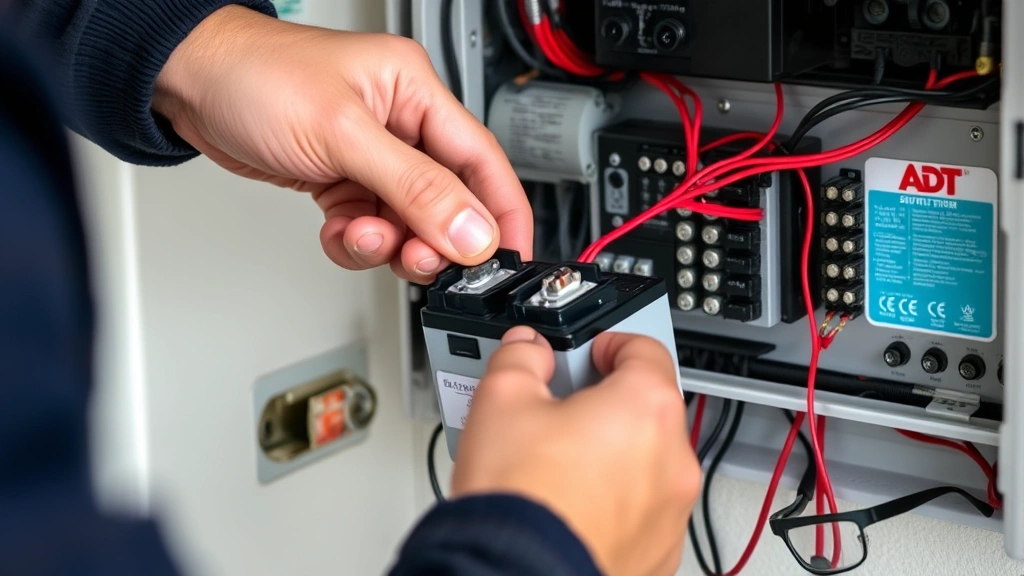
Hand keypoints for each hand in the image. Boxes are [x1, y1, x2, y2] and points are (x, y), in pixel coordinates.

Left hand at [154, 6, 531, 281]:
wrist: (185, 83)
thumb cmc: (254, 76)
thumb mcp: (343, 134)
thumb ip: (414, 187)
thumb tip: (471, 230)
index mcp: (415, 93)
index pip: (481, 161)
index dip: (502, 213)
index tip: (511, 258)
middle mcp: (400, 124)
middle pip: (447, 200)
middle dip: (435, 238)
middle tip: (420, 259)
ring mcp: (371, 156)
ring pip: (407, 222)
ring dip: (389, 245)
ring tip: (363, 238)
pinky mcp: (342, 180)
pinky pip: (370, 228)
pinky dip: (357, 243)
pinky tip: (339, 233)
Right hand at [452, 326, 699, 575]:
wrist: (514, 574)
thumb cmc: (519, 498)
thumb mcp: (502, 400)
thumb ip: (521, 359)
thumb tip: (526, 349)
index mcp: (645, 409)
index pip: (646, 351)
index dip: (613, 343)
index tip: (592, 352)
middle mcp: (673, 461)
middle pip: (649, 410)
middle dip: (610, 403)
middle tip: (564, 410)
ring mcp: (671, 513)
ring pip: (648, 465)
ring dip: (616, 456)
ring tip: (560, 464)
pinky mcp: (659, 553)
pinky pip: (643, 512)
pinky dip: (616, 503)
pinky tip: (572, 504)